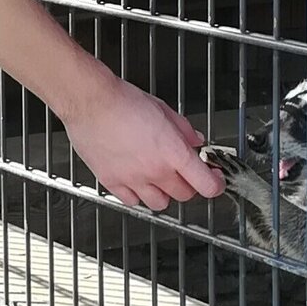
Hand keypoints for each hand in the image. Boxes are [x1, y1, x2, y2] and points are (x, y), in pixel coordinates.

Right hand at [60, 75, 225, 210]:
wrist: (90, 101)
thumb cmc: (123, 102)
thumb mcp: (164, 110)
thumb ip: (184, 130)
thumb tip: (195, 140)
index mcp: (173, 153)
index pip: (206, 185)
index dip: (216, 184)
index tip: (216, 179)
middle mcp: (155, 171)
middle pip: (185, 195)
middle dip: (190, 185)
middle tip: (187, 173)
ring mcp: (133, 180)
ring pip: (160, 204)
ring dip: (166, 194)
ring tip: (162, 179)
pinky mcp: (112, 182)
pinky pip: (132, 202)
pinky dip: (139, 196)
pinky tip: (139, 182)